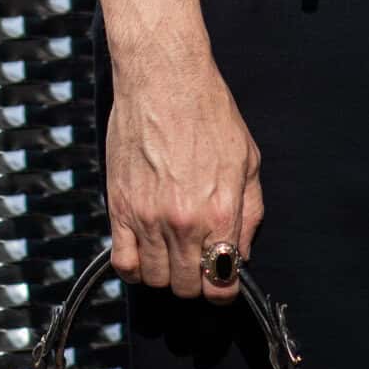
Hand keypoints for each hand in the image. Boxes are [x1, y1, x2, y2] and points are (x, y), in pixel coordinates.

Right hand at [104, 39, 263, 303]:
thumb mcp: (248, 158)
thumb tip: (242, 252)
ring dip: (166, 273)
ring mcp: (148, 218)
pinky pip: (123, 263)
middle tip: (198, 259)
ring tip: (173, 250)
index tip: (222, 282)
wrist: (164, 78)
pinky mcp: (119, 207)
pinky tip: (146, 250)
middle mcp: (183, 222)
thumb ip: (249, 211)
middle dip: (196, 281)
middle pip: (186, 287)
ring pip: (155, 279)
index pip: (220, 285)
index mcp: (219, 211)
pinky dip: (135, 267)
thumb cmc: (209, 111)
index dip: (223, 290)